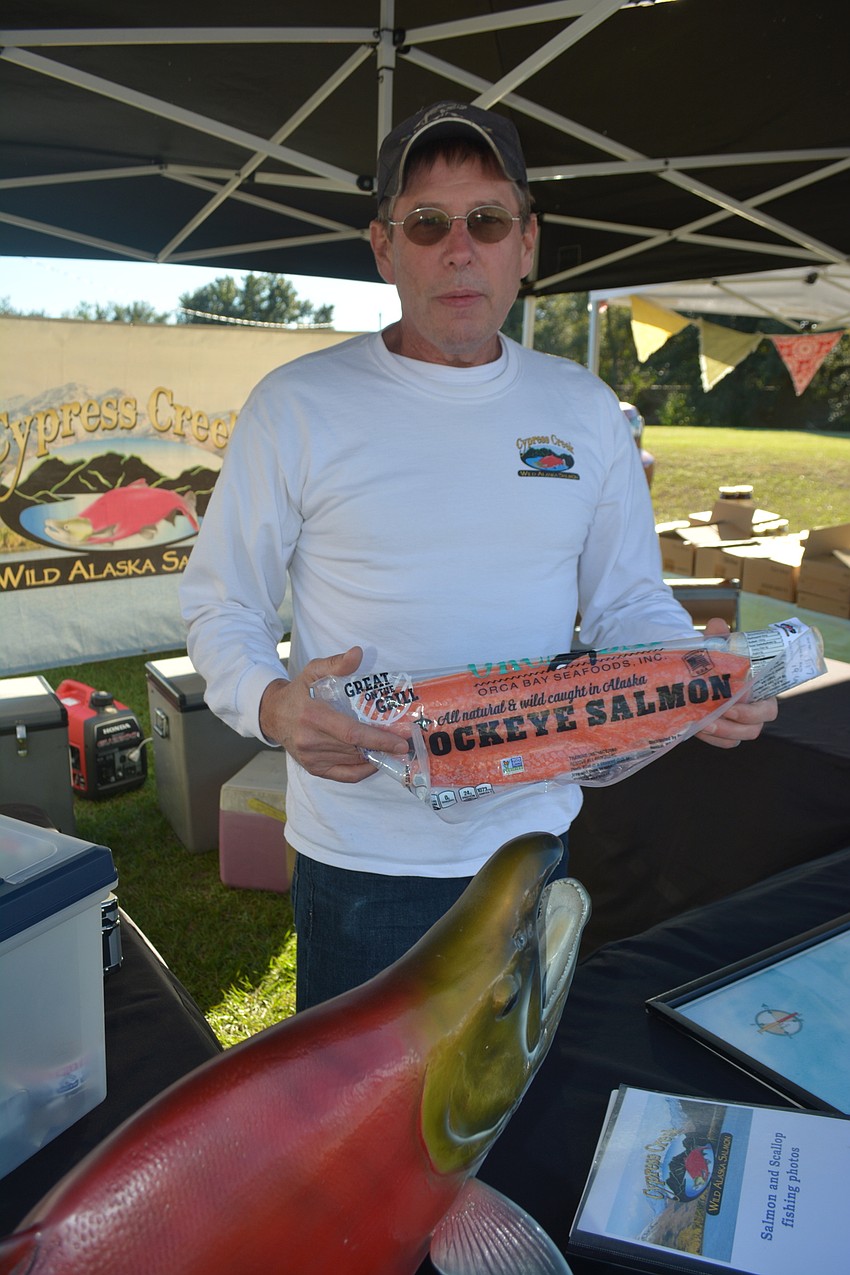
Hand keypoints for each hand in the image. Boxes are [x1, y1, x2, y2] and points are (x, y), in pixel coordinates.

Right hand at [259, 646, 410, 782]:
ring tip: (393, 749)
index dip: (378, 740)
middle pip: (355, 748)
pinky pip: (344, 775)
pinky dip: (362, 771)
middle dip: (383, 747)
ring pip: (352, 761)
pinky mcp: (313, 768)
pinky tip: (374, 761)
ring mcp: (312, 758)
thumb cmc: (298, 692)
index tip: (399, 742)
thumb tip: (358, 653)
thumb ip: (335, 664)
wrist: (273, 715)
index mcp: (313, 716)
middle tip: (405, 743)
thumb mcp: (313, 671)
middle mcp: (311, 740)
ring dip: (374, 757)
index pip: (351, 733)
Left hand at [695, 618, 777, 747]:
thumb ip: (719, 636)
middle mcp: (755, 712)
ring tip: (704, 723)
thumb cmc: (717, 661)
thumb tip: (718, 624)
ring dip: (723, 733)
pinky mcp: (726, 734)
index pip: (769, 708)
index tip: (736, 698)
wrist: (701, 674)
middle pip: (756, 727)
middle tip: (719, 713)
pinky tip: (698, 729)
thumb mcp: (718, 648)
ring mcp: (740, 725)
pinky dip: (713, 740)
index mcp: (761, 693)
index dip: (754, 708)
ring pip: (740, 738)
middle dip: (738, 722)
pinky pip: (725, 744)